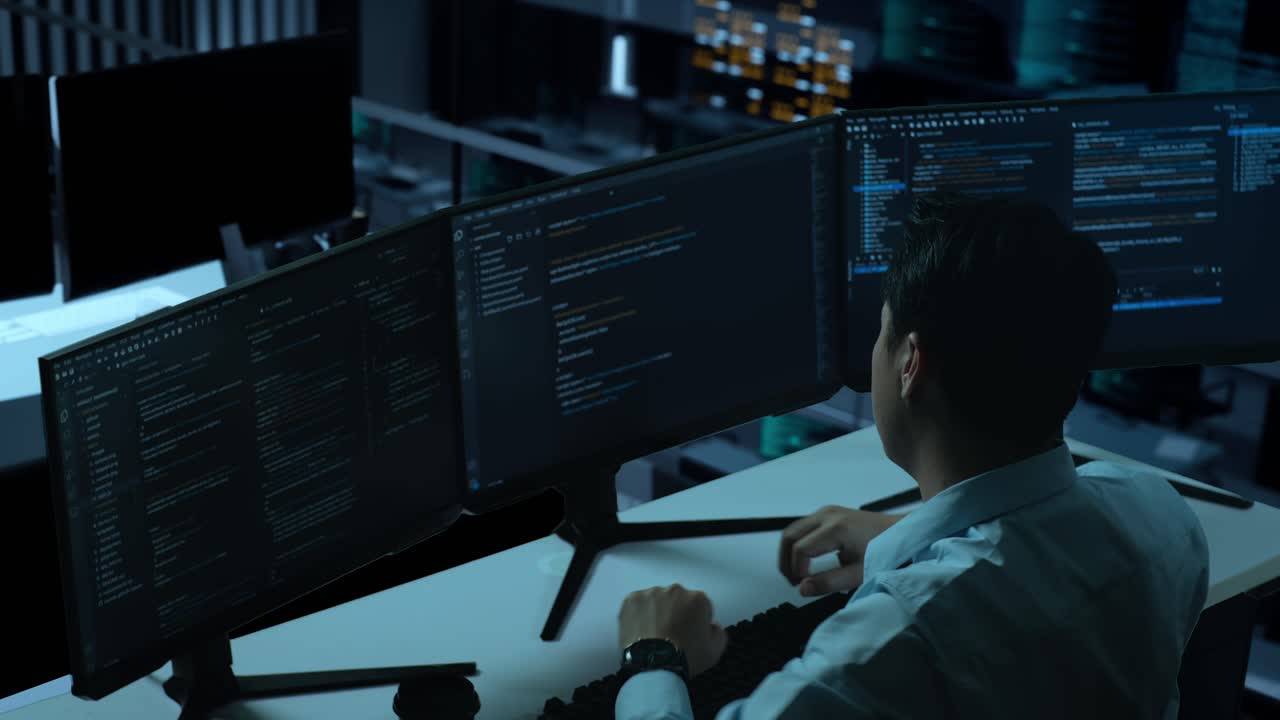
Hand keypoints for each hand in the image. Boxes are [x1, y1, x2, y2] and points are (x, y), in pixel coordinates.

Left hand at [618, 584, 728, 676]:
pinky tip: (641, 630)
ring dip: (656, 612)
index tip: (690, 634)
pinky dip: (638, 614)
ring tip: (654, 635)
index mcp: (698, 599)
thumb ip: (719, 633)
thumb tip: (712, 625)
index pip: (700, 605)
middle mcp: (675, 590)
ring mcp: (652, 593)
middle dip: (676, 613)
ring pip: (657, 600)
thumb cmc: (685, 658)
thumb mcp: (714, 651)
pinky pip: (637, 604)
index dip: (696, 621)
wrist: (654, 666)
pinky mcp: (632, 600)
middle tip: (671, 635)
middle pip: (677, 600)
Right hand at [778, 505, 902, 595]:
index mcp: (835, 529)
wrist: (901, 533)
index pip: (800, 549)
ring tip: (797, 574)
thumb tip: (803, 589)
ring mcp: (826, 511)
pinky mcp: (828, 513)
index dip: (796, 570)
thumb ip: (829, 582)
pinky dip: (797, 543)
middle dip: (785, 561)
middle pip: (789, 536)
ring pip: (793, 529)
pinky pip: (802, 527)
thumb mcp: (858, 574)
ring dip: (789, 552)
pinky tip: (805, 561)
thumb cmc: (884, 552)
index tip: (802, 585)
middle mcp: (827, 515)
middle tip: (792, 581)